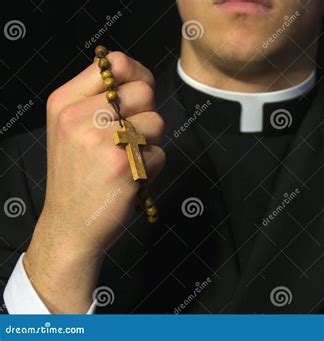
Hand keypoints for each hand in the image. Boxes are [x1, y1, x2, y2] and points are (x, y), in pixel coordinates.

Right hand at [23, 51, 164, 312]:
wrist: (69, 225)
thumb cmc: (76, 174)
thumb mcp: (71, 129)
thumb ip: (99, 101)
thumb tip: (141, 79)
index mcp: (65, 101)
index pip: (114, 63)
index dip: (137, 74)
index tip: (140, 92)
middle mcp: (79, 116)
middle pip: (143, 92)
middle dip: (146, 114)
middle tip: (129, 138)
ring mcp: (101, 141)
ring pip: (156, 122)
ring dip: (150, 143)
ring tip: (127, 159)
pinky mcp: (123, 165)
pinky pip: (159, 153)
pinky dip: (152, 167)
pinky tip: (130, 178)